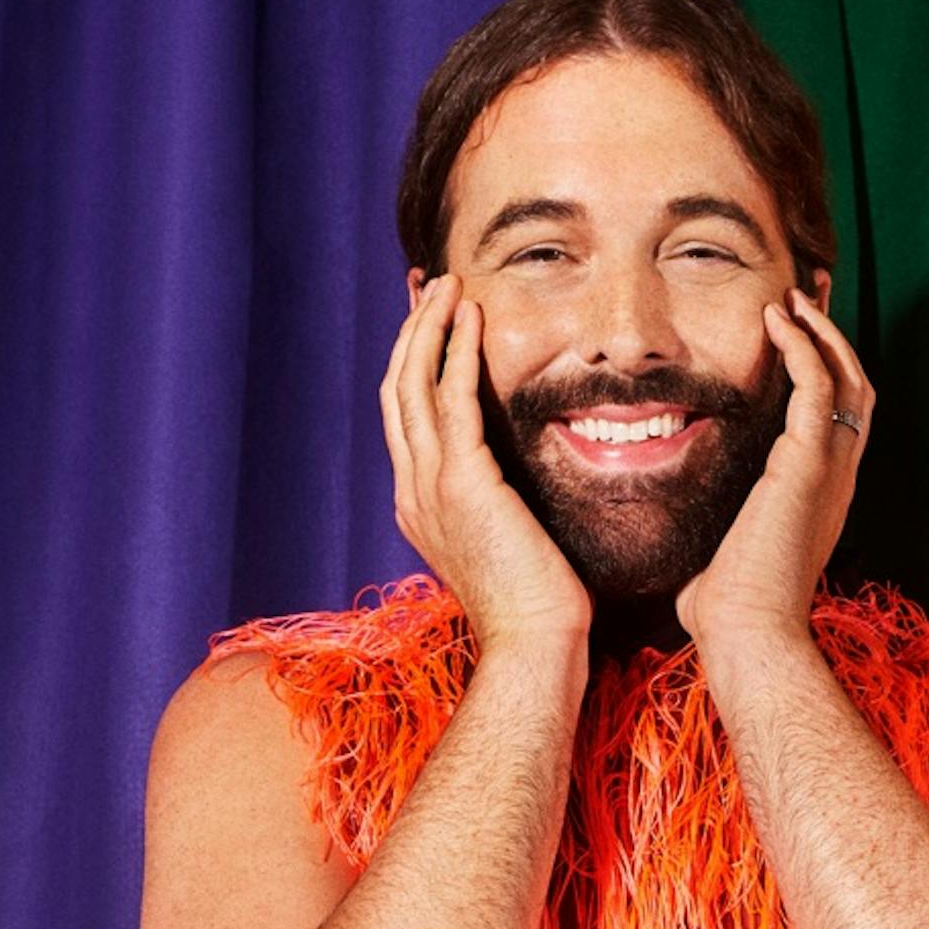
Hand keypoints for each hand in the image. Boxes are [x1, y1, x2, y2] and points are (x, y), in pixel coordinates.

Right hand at [380, 275, 591, 653]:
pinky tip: (470, 315)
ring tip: (445, 283)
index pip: (404, 419)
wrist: (532, 645)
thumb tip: (512, 488)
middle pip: (396, 391)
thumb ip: (493, 509)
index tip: (427, 325)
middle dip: (410, 333)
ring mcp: (431, 487)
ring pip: (413, 384)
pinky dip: (456, 350)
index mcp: (417, 506)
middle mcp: (413, 491)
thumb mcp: (501, 548)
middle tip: (428, 286)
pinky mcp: (464, 483)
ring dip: (428, 327)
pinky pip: (451, 399)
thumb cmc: (532, 609)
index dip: (411, 365)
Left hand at [674, 287, 874, 654]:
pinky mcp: (811, 464)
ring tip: (792, 295)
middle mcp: (837, 477)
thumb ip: (707, 533)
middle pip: (855, 387)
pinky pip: (819, 385)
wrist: (747, 634)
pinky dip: (802, 345)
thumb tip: (670, 536)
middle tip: (806, 294)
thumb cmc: (727, 613)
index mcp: (820, 496)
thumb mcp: (717, 557)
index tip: (794, 333)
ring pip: (848, 377)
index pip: (837, 418)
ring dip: (821, 330)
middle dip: (832, 337)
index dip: (822, 370)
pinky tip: (776, 319)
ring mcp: (832, 470)